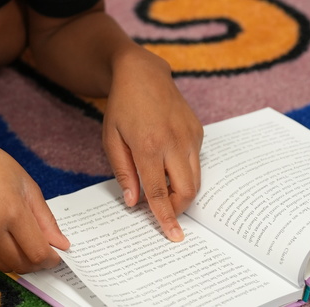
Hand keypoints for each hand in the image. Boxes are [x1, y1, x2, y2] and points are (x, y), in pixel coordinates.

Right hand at [0, 130, 68, 273]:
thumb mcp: (26, 184)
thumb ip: (45, 218)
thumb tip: (61, 244)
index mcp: (12, 211)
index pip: (37, 252)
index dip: (51, 258)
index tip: (58, 254)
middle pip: (22, 264)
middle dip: (38, 262)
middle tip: (44, 249)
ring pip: (5, 267)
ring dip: (20, 262)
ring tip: (26, 245)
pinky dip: (2, 259)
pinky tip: (7, 244)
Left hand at [101, 52, 203, 241]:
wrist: (142, 73)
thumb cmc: (122, 106)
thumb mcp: (111, 139)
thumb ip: (124, 172)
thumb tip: (134, 202)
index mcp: (148, 146)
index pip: (159, 192)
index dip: (165, 217)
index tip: (173, 236)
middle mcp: (174, 141)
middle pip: (187, 190)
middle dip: (178, 208)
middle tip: (163, 211)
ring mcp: (189, 135)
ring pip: (196, 178)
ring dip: (183, 191)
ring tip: (163, 188)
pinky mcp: (198, 130)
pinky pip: (196, 161)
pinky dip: (185, 170)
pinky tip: (168, 161)